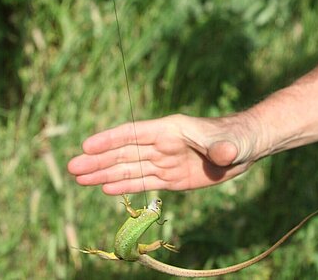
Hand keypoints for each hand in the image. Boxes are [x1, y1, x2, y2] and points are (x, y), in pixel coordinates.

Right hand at [67, 113, 258, 193]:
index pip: (135, 134)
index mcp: (170, 129)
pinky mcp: (171, 178)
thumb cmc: (236, 137)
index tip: (87, 146)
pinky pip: (143, 182)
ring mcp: (165, 161)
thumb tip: (223, 153)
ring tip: (80, 179)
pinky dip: (124, 185)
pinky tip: (105, 189)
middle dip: (98, 160)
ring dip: (104, 173)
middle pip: (124, 153)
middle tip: (72, 168)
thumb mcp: (231, 142)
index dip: (111, 139)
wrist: (245, 148)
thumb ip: (223, 148)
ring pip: (129, 168)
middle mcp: (162, 145)